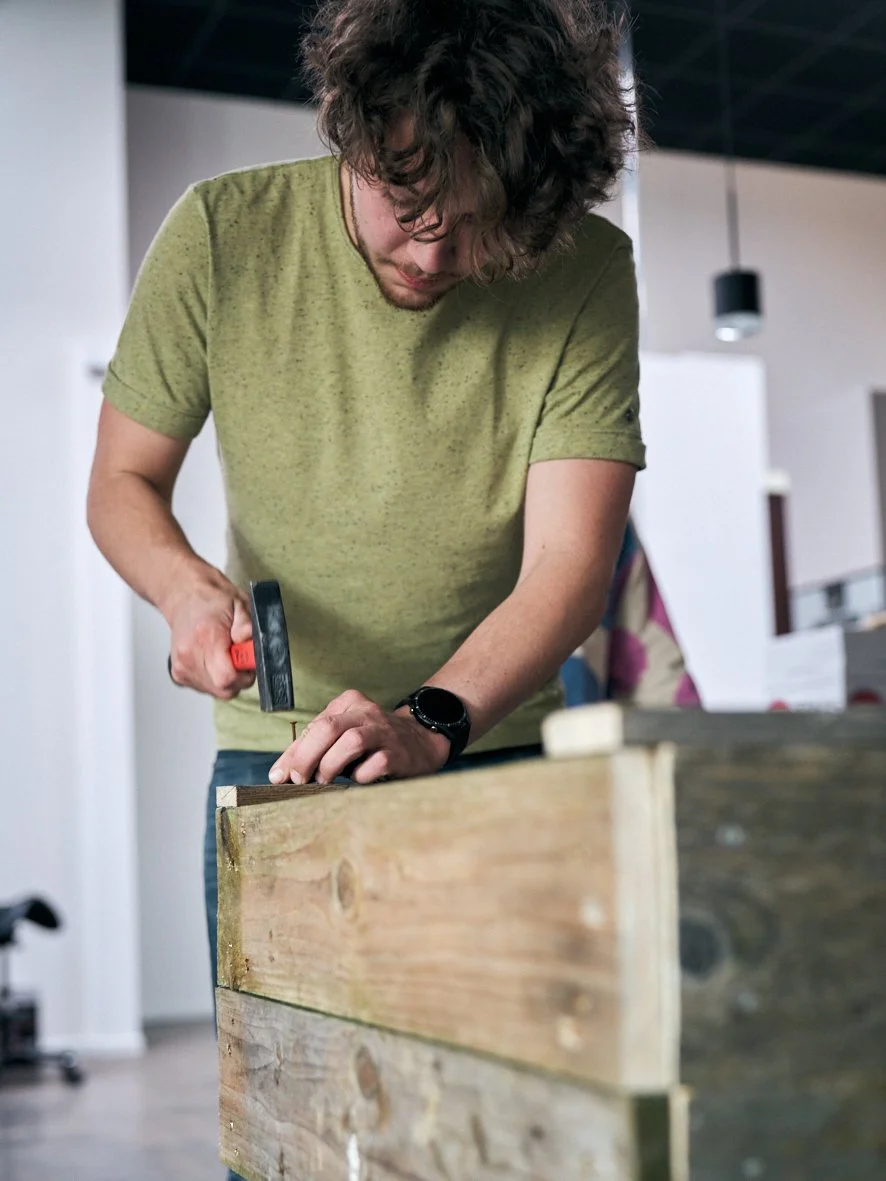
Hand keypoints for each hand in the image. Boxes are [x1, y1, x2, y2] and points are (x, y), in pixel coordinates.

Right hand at [166, 567, 255, 699]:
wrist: (186, 596)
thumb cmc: (214, 600)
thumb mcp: (241, 604)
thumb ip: (248, 626)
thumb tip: (252, 646)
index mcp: (206, 637)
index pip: (226, 677)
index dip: (244, 674)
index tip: (248, 661)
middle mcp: (189, 655)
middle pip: (223, 688)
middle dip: (239, 678)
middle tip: (240, 656)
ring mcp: (182, 666)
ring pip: (216, 691)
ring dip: (228, 678)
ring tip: (226, 654)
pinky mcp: (179, 674)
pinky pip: (207, 688)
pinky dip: (216, 678)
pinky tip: (215, 659)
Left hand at [269, 689, 450, 785]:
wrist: (422, 741)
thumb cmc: (372, 743)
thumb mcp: (343, 736)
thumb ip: (313, 750)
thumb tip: (279, 774)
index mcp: (349, 703)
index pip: (313, 726)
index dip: (292, 753)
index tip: (279, 777)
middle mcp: (366, 712)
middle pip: (327, 728)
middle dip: (306, 757)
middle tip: (299, 780)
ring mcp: (384, 731)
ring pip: (350, 741)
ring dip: (331, 765)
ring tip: (325, 780)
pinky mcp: (399, 752)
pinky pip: (374, 764)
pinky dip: (361, 776)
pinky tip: (360, 779)